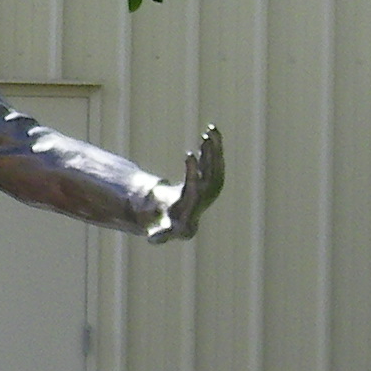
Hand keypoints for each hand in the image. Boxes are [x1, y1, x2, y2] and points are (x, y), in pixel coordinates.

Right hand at [146, 124, 224, 241]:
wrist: (183, 220)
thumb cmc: (170, 223)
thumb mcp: (163, 231)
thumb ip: (160, 236)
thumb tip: (153, 240)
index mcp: (195, 203)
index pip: (196, 185)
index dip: (193, 170)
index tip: (189, 154)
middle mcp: (208, 194)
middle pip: (211, 173)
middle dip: (209, 156)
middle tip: (206, 139)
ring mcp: (213, 185)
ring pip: (217, 164)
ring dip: (215, 147)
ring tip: (211, 130)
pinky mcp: (213, 176)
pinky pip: (216, 159)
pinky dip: (215, 145)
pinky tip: (213, 130)